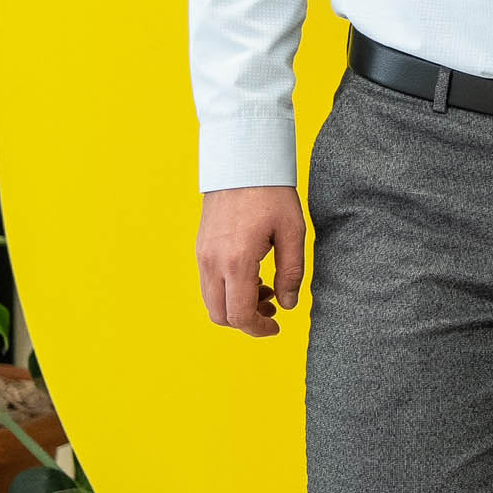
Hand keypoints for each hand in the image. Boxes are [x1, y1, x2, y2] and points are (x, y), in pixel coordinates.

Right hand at [196, 185, 306, 337]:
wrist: (242, 163)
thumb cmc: (271, 194)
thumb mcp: (292, 232)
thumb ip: (291, 272)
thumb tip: (289, 304)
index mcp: (236, 262)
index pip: (239, 315)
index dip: (258, 329)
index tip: (277, 327)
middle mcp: (212, 263)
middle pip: (220, 315)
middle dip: (246, 320)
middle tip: (274, 309)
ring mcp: (202, 256)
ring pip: (212, 301)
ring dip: (236, 305)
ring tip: (266, 289)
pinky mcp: (201, 248)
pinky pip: (209, 283)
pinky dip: (228, 290)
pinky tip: (252, 275)